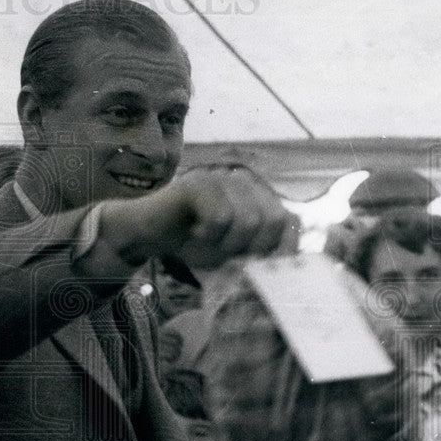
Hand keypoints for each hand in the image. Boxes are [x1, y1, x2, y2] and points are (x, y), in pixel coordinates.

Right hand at [165, 164, 295, 268]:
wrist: (148, 234)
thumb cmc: (193, 244)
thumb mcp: (235, 253)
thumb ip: (263, 251)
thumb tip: (288, 262)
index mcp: (260, 196)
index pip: (291, 222)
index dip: (275, 250)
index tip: (248, 261)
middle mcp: (246, 181)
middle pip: (274, 221)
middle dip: (249, 248)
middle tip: (224, 252)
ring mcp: (223, 178)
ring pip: (250, 221)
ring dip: (225, 245)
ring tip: (206, 242)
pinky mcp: (200, 182)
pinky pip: (221, 217)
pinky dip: (208, 236)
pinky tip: (193, 233)